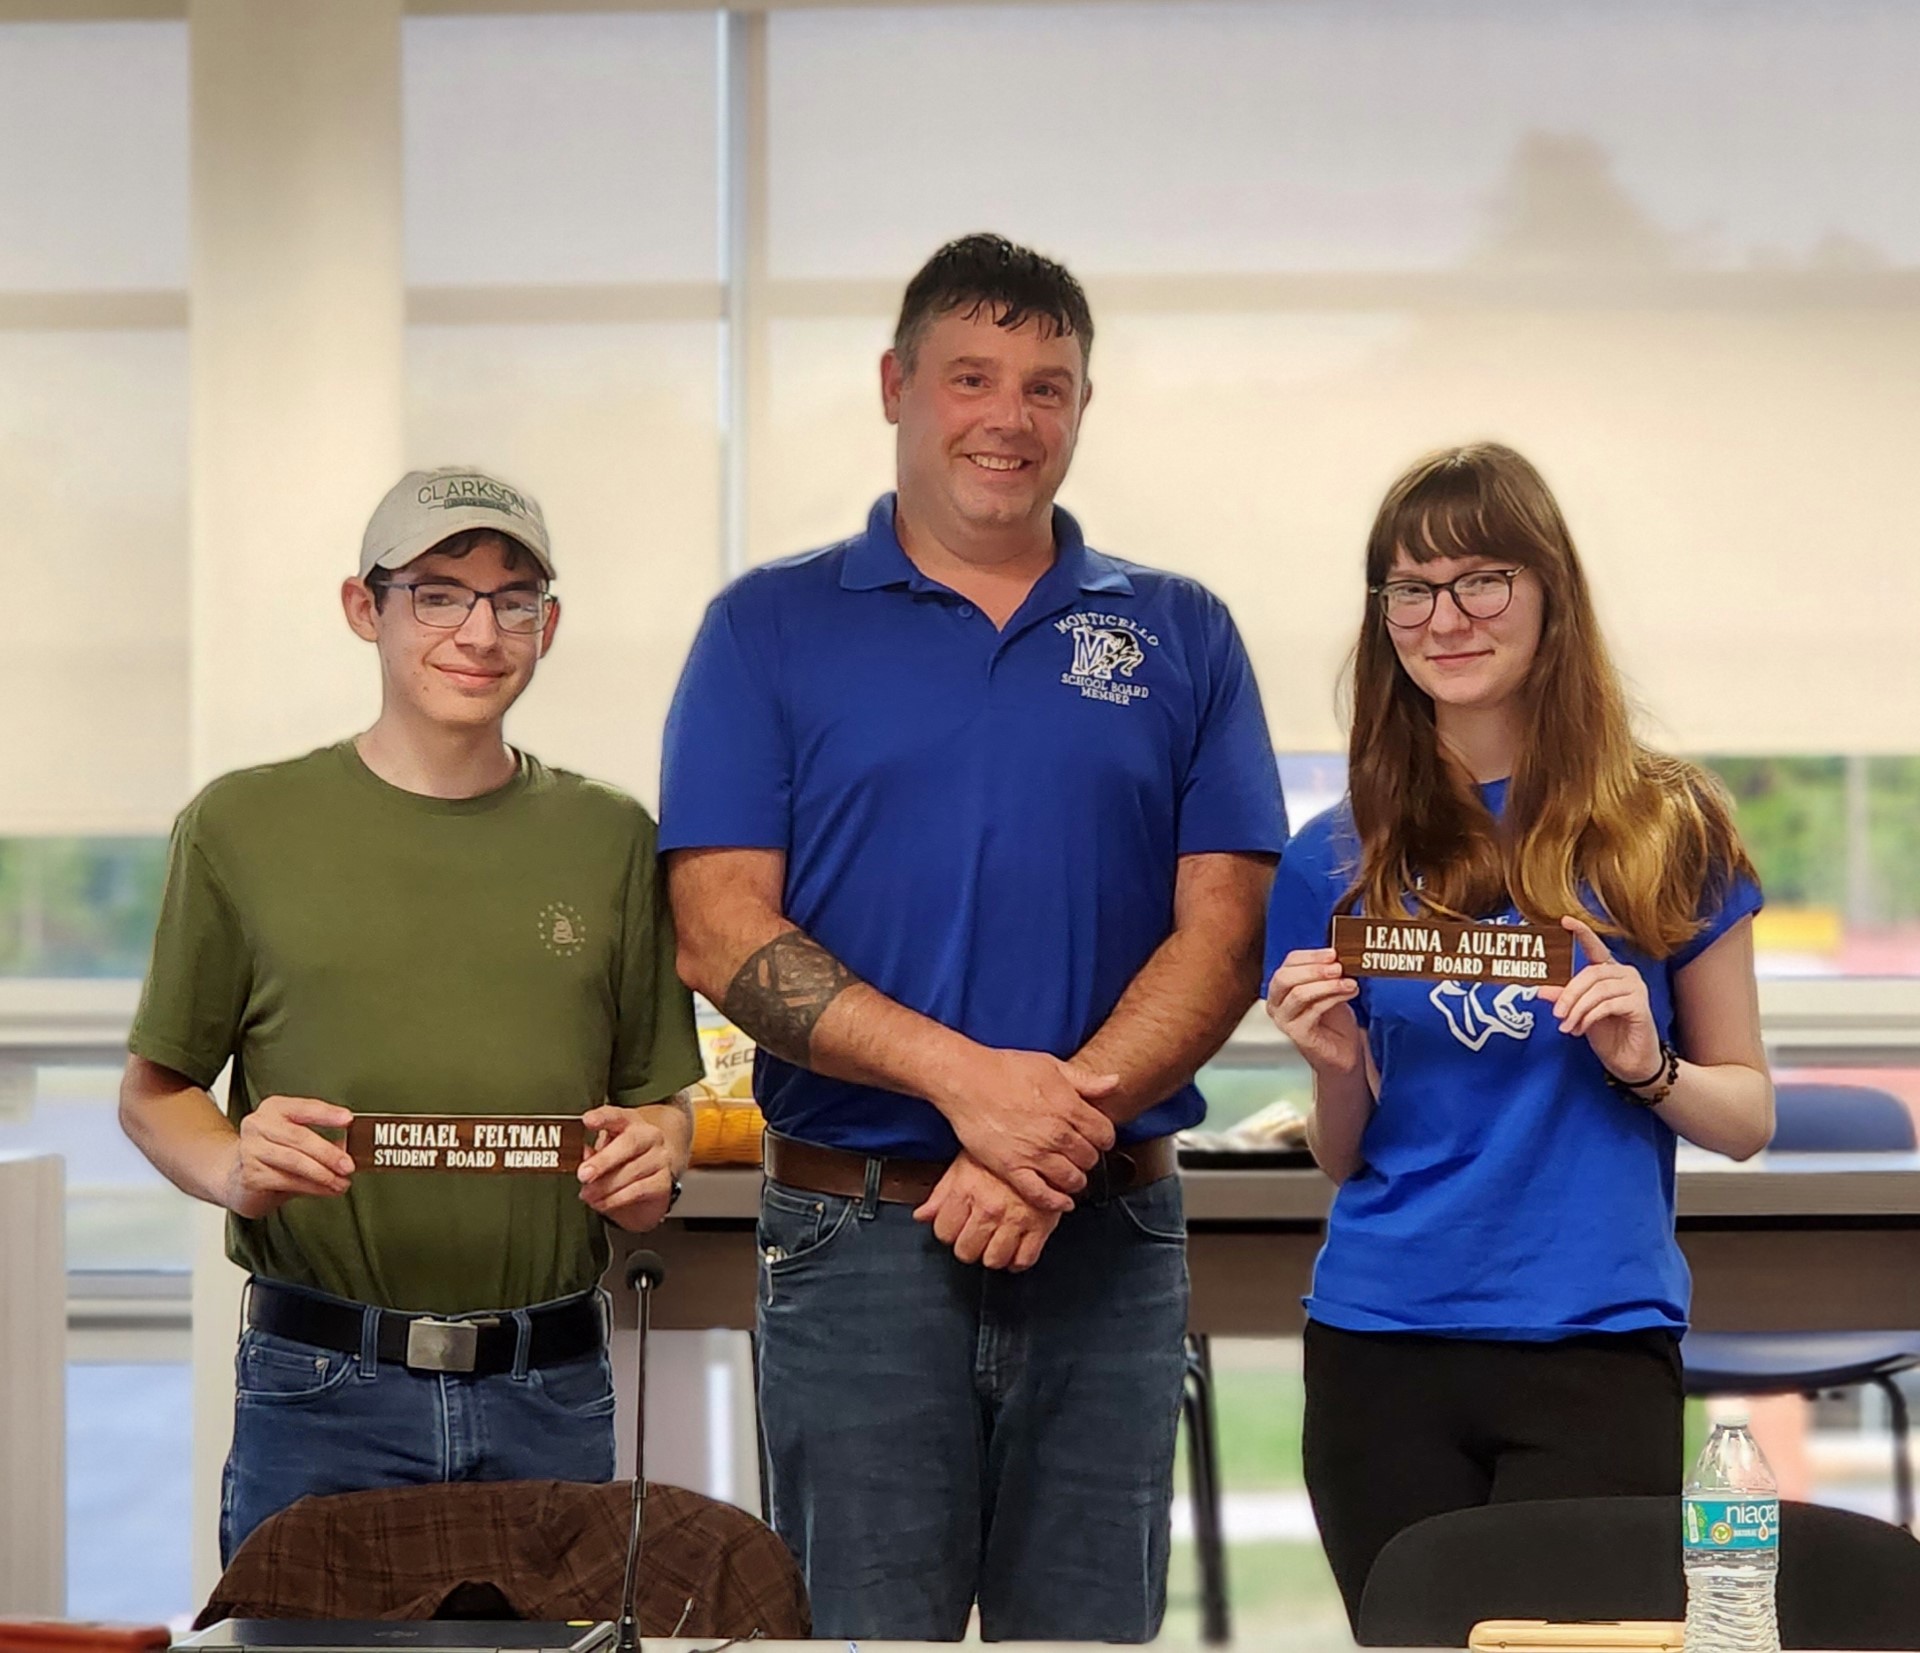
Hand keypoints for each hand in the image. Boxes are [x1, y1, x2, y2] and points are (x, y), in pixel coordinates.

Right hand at [225, 1095, 354, 1218]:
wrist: (236, 1178)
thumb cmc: (274, 1155)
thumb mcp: (299, 1142)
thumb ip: (324, 1141)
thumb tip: (353, 1148)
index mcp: (274, 1108)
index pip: (304, 1107)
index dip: (327, 1114)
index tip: (349, 1120)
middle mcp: (258, 1124)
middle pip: (300, 1137)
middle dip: (329, 1153)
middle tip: (349, 1166)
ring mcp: (251, 1149)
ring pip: (295, 1161)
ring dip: (323, 1174)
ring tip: (341, 1182)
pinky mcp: (250, 1174)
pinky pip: (287, 1180)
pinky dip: (312, 1187)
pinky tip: (327, 1190)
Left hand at [579, 1105, 677, 1232]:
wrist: (651, 1181)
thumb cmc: (622, 1162)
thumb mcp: (604, 1153)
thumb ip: (592, 1153)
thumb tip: (583, 1156)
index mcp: (630, 1122)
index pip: (616, 1115)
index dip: (602, 1117)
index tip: (587, 1121)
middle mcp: (649, 1136)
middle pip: (629, 1143)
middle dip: (603, 1160)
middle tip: (584, 1174)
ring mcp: (660, 1158)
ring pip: (631, 1171)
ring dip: (604, 1186)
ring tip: (588, 1194)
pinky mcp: (663, 1182)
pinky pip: (638, 1190)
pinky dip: (615, 1199)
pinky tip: (602, 1202)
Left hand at [914, 1151, 1061, 1271]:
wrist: (1041, 1142)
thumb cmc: (1002, 1150)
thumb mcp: (965, 1164)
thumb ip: (941, 1193)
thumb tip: (922, 1215)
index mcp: (967, 1190)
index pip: (944, 1232)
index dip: (948, 1231)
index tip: (955, 1227)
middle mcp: (990, 1208)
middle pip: (966, 1251)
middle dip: (968, 1245)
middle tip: (974, 1234)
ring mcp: (1015, 1219)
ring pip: (994, 1260)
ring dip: (992, 1254)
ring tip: (994, 1241)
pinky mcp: (1040, 1226)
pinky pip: (1025, 1259)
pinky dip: (1018, 1260)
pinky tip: (1014, 1248)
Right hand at [933, 1047, 1118, 1211]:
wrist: (968, 1080)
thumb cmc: (1007, 1069)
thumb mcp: (1052, 1066)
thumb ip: (1086, 1080)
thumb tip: (1115, 1083)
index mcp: (1069, 1108)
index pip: (1104, 1134)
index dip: (1103, 1137)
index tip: (1096, 1138)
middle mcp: (1056, 1134)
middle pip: (1089, 1159)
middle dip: (1088, 1158)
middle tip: (1079, 1155)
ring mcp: (1034, 1154)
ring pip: (1071, 1179)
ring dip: (1075, 1180)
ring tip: (1070, 1175)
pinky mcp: (1012, 1168)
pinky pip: (1041, 1195)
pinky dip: (1056, 1202)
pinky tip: (1062, 1201)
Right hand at [1265, 948, 1364, 1076]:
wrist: (1343, 1051)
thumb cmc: (1334, 1020)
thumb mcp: (1329, 988)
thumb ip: (1327, 973)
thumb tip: (1337, 955)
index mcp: (1281, 988)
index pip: (1289, 963)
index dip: (1311, 956)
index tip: (1333, 953)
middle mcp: (1276, 1004)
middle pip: (1285, 978)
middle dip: (1313, 969)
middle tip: (1337, 967)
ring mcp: (1284, 1020)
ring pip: (1299, 994)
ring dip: (1327, 985)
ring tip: (1348, 982)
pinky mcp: (1297, 1034)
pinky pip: (1313, 1011)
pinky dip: (1333, 998)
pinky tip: (1349, 993)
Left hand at [1538, 916, 1660, 1083]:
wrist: (1628, 1061)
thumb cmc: (1606, 1033)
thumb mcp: (1578, 1013)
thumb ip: (1563, 998)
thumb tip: (1538, 989)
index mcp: (1609, 971)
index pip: (1594, 947)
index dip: (1581, 933)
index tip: (1565, 921)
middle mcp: (1625, 974)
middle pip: (1590, 973)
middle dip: (1569, 994)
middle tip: (1557, 1014)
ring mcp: (1636, 988)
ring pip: (1597, 990)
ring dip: (1577, 1010)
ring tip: (1568, 1027)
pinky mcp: (1640, 1005)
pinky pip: (1608, 1004)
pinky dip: (1590, 1017)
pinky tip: (1582, 1029)